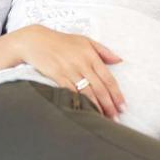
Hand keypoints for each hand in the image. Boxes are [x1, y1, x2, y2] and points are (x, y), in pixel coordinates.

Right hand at [11, 24, 126, 120]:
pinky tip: (84, 112)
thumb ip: (103, 50)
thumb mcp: (85, 40)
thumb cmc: (62, 41)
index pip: (108, 78)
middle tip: (116, 118)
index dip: (117, 94)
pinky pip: (71, 92)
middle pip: (99, 88)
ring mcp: (70, 70)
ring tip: (103, 119)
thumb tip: (119, 60)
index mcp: (91, 55)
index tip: (123, 106)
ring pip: (87, 93)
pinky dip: (79, 103)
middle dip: (109, 105)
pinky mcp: (57, 76)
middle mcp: (82, 63)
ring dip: (96, 107)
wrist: (36, 40)